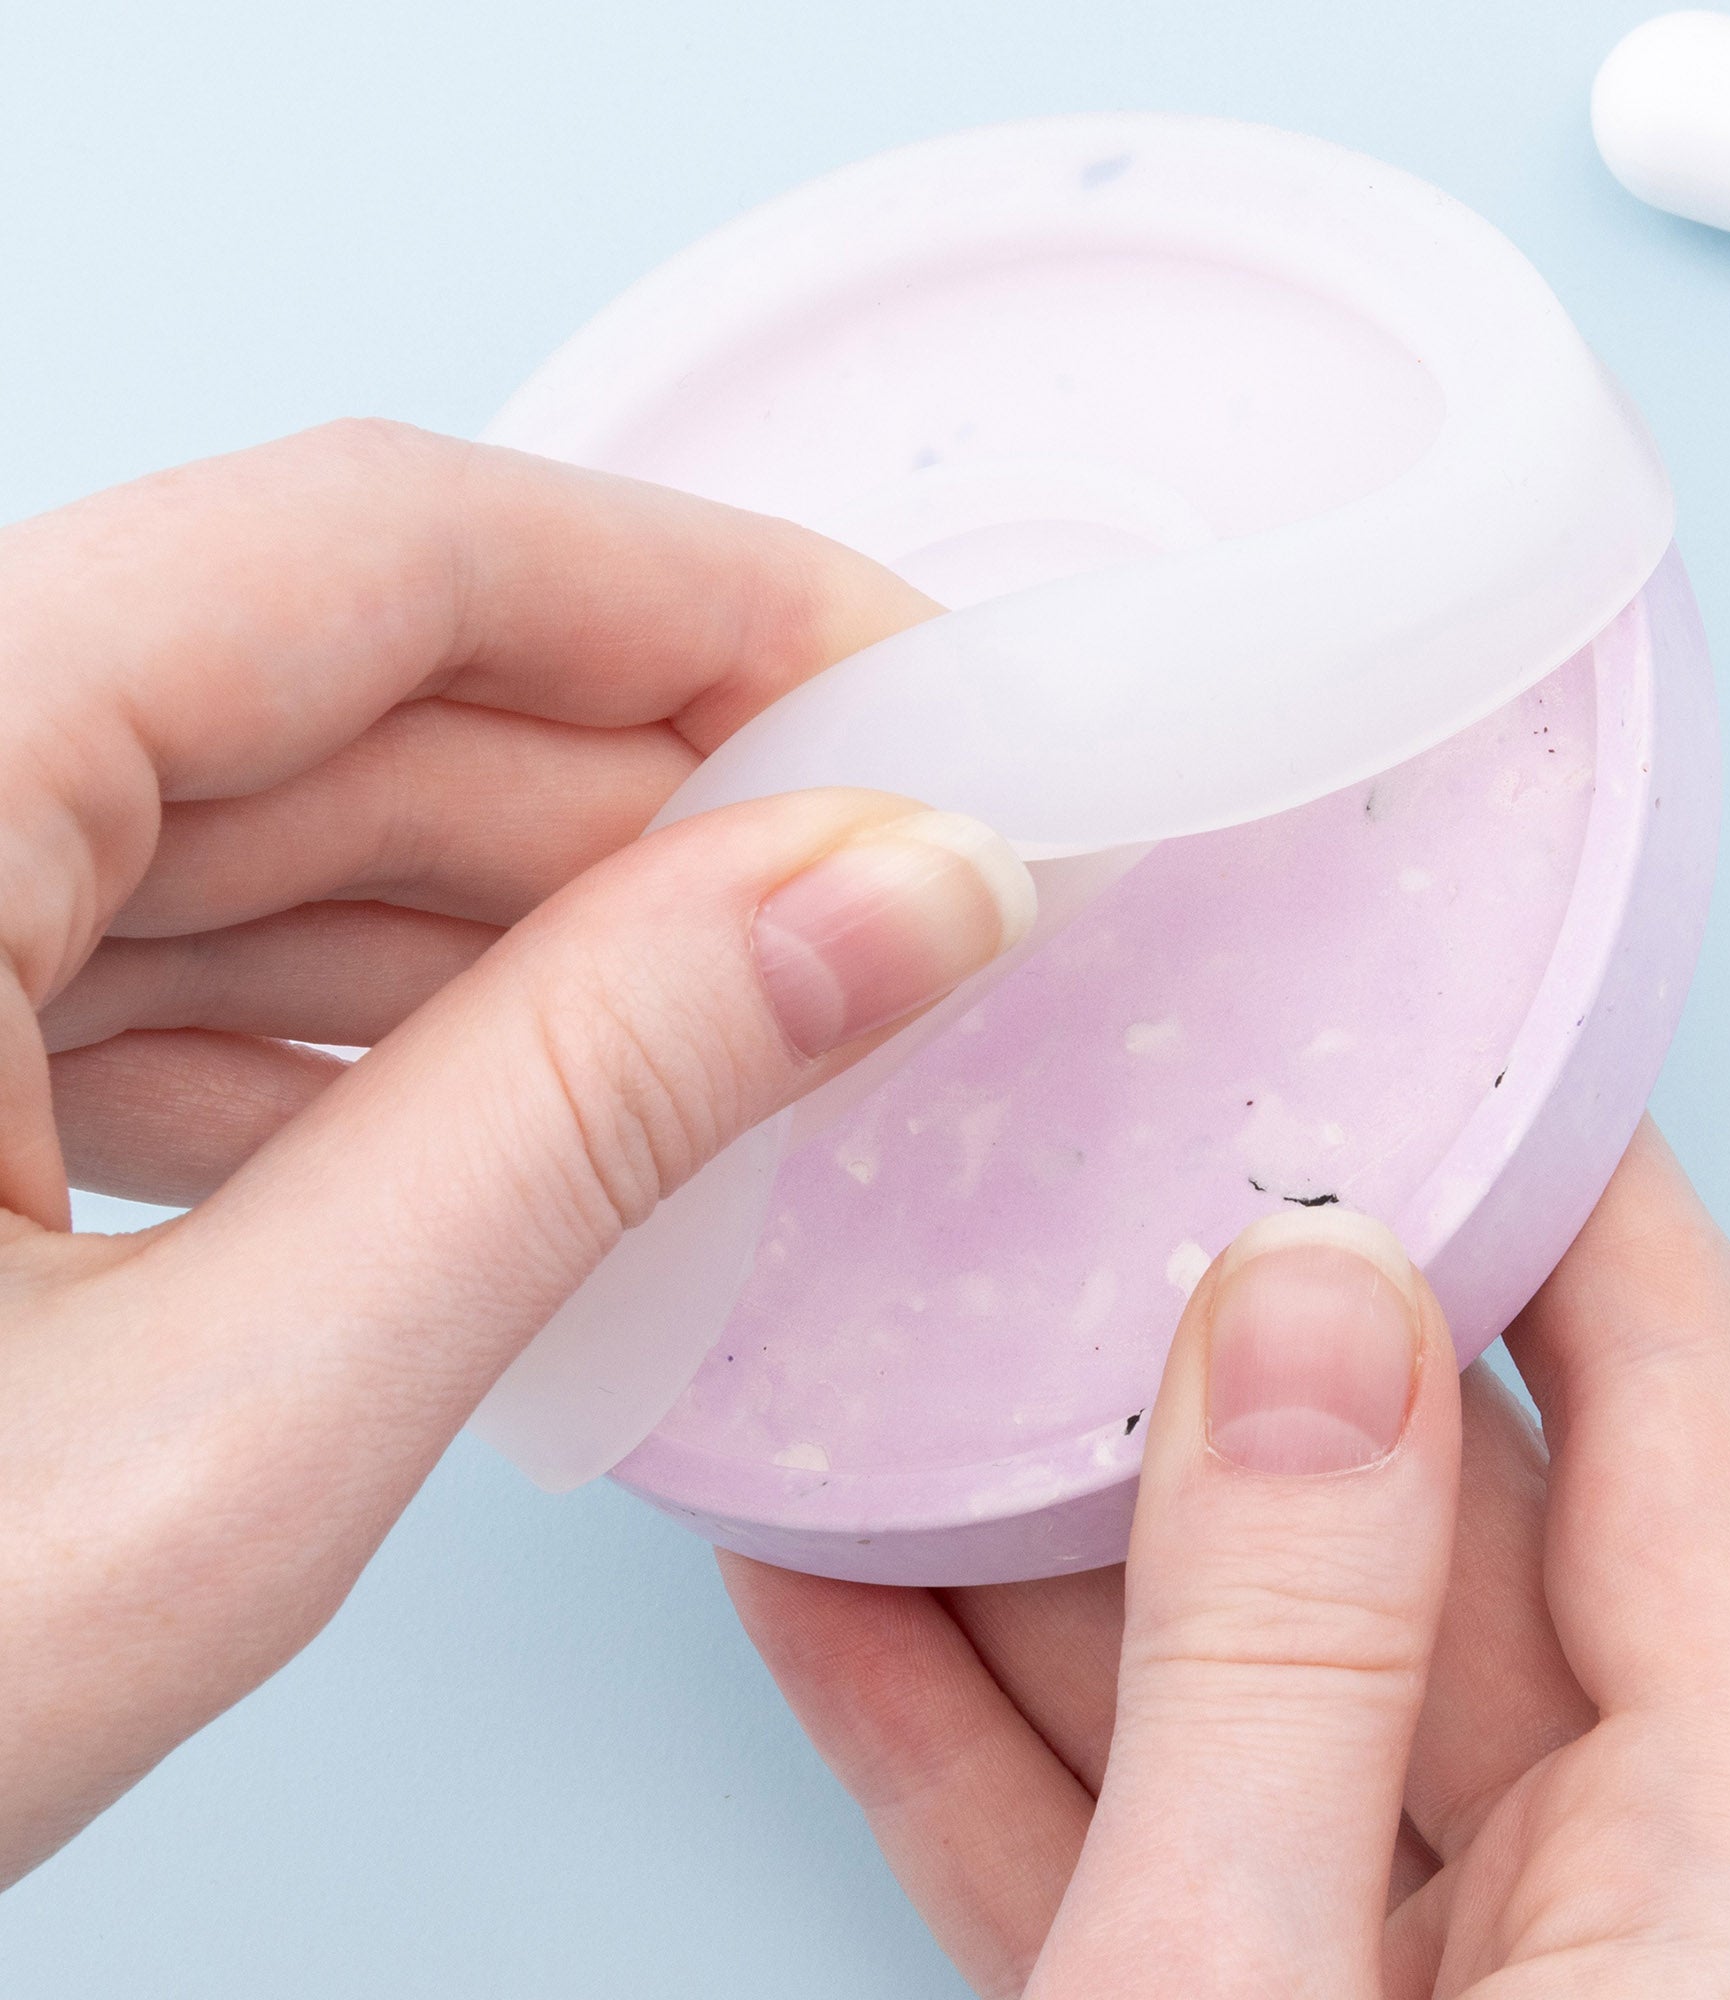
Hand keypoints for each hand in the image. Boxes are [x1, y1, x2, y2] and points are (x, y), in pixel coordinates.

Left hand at [0, 422, 1034, 1884]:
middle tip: (887, 893)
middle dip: (645, 789)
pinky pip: (168, 951)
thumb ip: (580, 1117)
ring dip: (530, 922)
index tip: (911, 680)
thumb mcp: (217, 1436)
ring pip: (262, 822)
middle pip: (328, 682)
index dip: (692, 596)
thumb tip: (885, 897)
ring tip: (747, 1025)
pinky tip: (518, 1119)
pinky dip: (376, 1027)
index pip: (360, 549)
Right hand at [725, 1121, 1729, 1996]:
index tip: (1444, 1020)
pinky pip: (1123, 1841)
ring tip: (911, 1336)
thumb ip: (1280, 1660)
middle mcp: (1609, 1932)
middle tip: (1108, 1157)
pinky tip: (825, 1579)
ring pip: (1248, 1685)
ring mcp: (1405, 1996)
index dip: (1579, 1189)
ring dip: (1052, 1537)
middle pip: (1436, 1537)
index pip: (1695, 1425)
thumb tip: (1307, 1312)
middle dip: (1240, 1346)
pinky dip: (970, 1729)